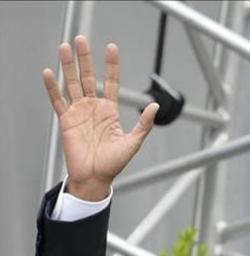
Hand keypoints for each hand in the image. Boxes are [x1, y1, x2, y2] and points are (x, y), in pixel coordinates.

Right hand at [42, 36, 157, 200]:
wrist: (96, 178)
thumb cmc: (114, 163)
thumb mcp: (134, 142)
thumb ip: (144, 123)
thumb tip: (156, 106)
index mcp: (110, 111)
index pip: (110, 82)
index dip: (111, 65)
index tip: (111, 48)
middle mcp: (93, 108)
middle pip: (88, 77)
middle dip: (85, 58)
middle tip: (81, 39)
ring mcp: (79, 112)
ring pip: (72, 84)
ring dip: (68, 66)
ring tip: (65, 47)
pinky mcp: (66, 120)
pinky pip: (58, 100)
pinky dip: (52, 87)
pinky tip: (49, 72)